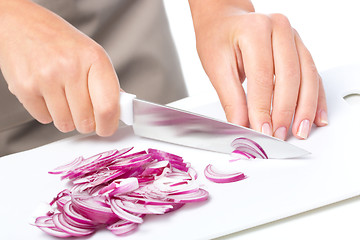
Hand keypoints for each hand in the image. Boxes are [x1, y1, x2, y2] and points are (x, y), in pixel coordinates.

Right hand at [0, 0, 119, 135]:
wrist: (23, 24)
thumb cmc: (60, 41)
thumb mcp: (93, 55)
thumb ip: (107, 85)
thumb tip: (120, 110)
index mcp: (95, 59)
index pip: (108, 107)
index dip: (108, 125)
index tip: (106, 127)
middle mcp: (71, 67)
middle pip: (86, 121)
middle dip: (86, 121)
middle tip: (82, 107)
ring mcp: (46, 77)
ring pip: (65, 124)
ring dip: (66, 118)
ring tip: (62, 96)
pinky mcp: (24, 87)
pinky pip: (44, 119)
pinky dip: (47, 112)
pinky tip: (46, 93)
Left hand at [189, 0, 327, 139]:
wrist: (225, 23)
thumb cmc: (218, 39)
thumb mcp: (217, 68)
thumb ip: (231, 98)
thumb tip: (242, 125)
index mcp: (255, 30)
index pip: (262, 76)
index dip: (263, 108)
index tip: (262, 130)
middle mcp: (279, 29)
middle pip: (290, 76)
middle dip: (285, 111)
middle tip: (279, 135)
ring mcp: (293, 38)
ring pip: (308, 76)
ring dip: (306, 108)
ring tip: (300, 130)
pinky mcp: (300, 49)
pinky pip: (313, 75)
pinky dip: (315, 98)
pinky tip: (316, 116)